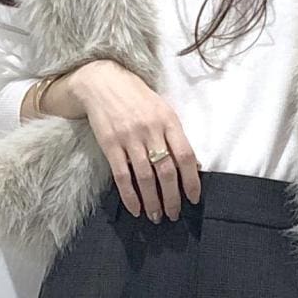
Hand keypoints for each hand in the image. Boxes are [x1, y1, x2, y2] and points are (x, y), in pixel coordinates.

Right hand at [71, 60, 201, 220]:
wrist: (102, 81)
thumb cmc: (137, 97)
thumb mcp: (163, 110)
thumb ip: (177, 136)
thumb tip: (195, 166)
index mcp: (168, 120)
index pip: (185, 156)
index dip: (192, 180)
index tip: (193, 199)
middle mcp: (150, 129)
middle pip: (166, 171)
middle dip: (172, 197)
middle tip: (174, 214)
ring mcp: (129, 137)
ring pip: (144, 177)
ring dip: (152, 201)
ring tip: (156, 216)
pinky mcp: (110, 144)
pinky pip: (121, 175)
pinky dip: (129, 195)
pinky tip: (135, 208)